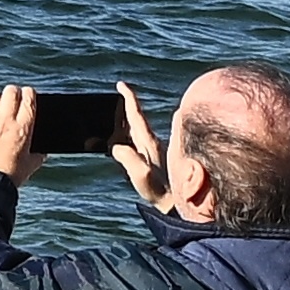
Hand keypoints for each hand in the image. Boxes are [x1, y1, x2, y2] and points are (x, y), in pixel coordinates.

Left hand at [0, 86, 41, 179]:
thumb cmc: (11, 175)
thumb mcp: (31, 164)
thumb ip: (38, 155)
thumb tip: (41, 152)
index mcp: (23, 127)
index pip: (29, 98)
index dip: (29, 94)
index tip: (28, 95)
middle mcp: (4, 120)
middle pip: (10, 92)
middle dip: (13, 93)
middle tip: (12, 100)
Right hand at [107, 83, 174, 211]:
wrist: (176, 204)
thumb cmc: (159, 191)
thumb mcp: (140, 174)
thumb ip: (127, 157)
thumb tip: (116, 147)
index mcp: (148, 142)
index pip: (136, 115)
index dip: (129, 98)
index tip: (121, 84)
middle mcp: (152, 144)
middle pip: (136, 120)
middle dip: (125, 108)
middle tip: (115, 100)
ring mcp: (154, 152)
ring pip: (137, 131)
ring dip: (126, 125)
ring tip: (113, 126)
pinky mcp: (154, 160)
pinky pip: (138, 143)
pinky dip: (128, 139)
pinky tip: (123, 147)